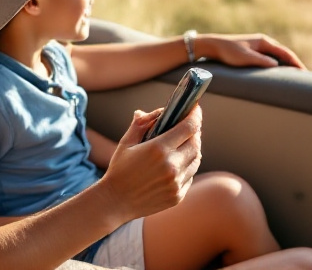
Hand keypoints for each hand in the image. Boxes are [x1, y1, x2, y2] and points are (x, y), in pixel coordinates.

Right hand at [96, 105, 202, 220]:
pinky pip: (190, 176)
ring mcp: (176, 183)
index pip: (188, 127)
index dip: (195, 115)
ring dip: (193, 149)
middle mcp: (171, 166)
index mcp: (158, 149)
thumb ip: (141, 124)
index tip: (195, 109)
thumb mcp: (126, 142)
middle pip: (196, 143)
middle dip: (195, 132)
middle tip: (189, 127)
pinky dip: (187, 166)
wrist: (115, 202)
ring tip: (184, 144)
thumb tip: (152, 112)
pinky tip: (177, 163)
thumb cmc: (119, 170)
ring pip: (196, 160)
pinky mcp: (177, 196)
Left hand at [200, 33, 305, 68]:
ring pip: (278, 57)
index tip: (305, 73)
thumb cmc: (228, 51)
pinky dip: (278, 66)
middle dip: (295, 64)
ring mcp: (259, 47)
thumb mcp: (245, 58)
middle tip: (305, 77)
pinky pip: (271, 59)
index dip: (296, 63)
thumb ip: (261, 61)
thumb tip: (277, 66)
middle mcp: (263, 42)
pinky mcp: (253, 52)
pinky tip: (279, 74)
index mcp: (264, 42)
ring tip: (296, 77)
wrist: (213, 46)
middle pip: (284, 54)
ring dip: (287, 65)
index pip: (286, 53)